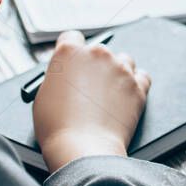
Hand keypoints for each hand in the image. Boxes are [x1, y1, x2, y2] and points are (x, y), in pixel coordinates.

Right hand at [33, 31, 151, 171]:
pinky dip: (136, 84)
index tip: (75, 61)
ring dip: (118, 72)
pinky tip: (126, 96)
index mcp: (69, 53)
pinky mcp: (138, 85)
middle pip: (99, 50)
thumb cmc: (58, 127)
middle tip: (90, 87)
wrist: (83, 148)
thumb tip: (66, 75)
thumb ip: (58, 77)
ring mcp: (121, 68)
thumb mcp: (43, 95)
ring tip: (109, 95)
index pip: (72, 37)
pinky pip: (142, 76)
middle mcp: (97, 54)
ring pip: (124, 60)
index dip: (72, 51)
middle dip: (95, 65)